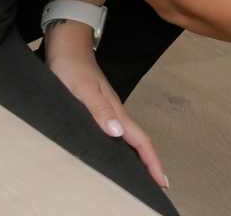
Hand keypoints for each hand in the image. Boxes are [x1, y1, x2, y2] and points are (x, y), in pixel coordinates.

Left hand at [44, 20, 168, 190]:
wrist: (68, 46)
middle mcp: (115, 112)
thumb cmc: (72, 66)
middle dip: (151, 162)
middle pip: (139, 141)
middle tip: (158, 183)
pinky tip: (120, 151)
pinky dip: (125, 145)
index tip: (161, 179)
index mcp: (114, 110)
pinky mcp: (100, 108)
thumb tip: (117, 132)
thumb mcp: (82, 89)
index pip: (139, 140)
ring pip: (130, 137)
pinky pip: (118, 132)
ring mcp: (108, 110)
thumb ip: (99, 110)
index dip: (151, 160)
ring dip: (139, 155)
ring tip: (144, 173)